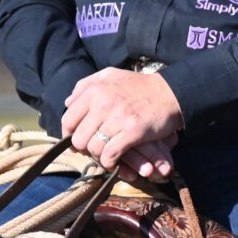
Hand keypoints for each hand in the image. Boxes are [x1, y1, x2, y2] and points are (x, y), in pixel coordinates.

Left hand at [61, 68, 183, 172]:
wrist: (169, 93)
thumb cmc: (139, 86)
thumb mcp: (110, 76)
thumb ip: (86, 84)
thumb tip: (68, 101)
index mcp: (94, 90)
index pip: (68, 119)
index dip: (70, 133)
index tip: (79, 139)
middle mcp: (102, 104)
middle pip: (79, 138)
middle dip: (84, 147)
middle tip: (94, 148)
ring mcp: (116, 118)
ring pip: (93, 148)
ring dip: (98, 156)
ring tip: (105, 154)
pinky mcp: (131, 132)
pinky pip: (110, 155)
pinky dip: (110, 162)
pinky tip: (114, 161)